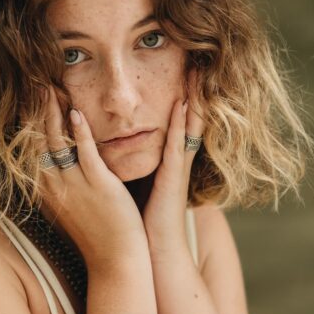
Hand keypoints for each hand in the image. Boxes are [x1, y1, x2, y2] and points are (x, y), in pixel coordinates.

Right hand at [35, 86, 147, 270]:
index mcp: (47, 192)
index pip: (30, 151)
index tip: (27, 102)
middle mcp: (55, 187)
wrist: (116, 261)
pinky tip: (76, 112)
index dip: (28, 124)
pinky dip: (79, 131)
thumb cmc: (96, 236)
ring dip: (53, 113)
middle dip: (36, 111)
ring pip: (57, 142)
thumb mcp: (69, 210)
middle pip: (38, 141)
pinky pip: (84, 152)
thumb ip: (61, 188)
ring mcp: (75, 185)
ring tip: (51, 89)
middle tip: (35, 85)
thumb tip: (54, 169)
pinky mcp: (99, 185)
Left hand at [142, 67, 205, 260]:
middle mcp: (175, 161)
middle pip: (186, 119)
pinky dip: (180, 125)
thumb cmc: (141, 222)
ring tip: (197, 73)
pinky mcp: (173, 178)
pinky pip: (177, 145)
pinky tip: (182, 105)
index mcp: (166, 162)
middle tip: (196, 62)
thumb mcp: (137, 184)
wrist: (153, 251)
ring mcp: (177, 168)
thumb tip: (116, 148)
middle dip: (192, 92)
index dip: (179, 98)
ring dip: (193, 99)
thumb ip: (132, 165)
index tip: (181, 72)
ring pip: (186, 126)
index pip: (174, 123)